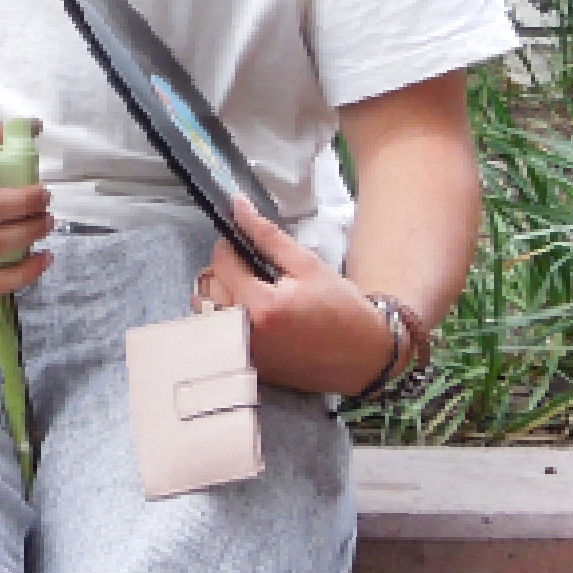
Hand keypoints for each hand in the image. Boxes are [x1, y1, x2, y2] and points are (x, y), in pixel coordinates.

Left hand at [202, 200, 408, 396]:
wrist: (364, 355)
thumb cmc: (341, 308)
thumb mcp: (307, 265)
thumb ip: (267, 236)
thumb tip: (239, 206)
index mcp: (260, 306)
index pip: (221, 263)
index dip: (231, 247)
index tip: (247, 248)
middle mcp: (245, 334)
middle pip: (209, 289)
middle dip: (226, 272)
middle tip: (255, 271)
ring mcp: (244, 354)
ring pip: (208, 313)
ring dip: (223, 297)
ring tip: (252, 293)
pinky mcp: (247, 366)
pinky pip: (220, 335)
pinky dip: (229, 320)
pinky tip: (256, 317)